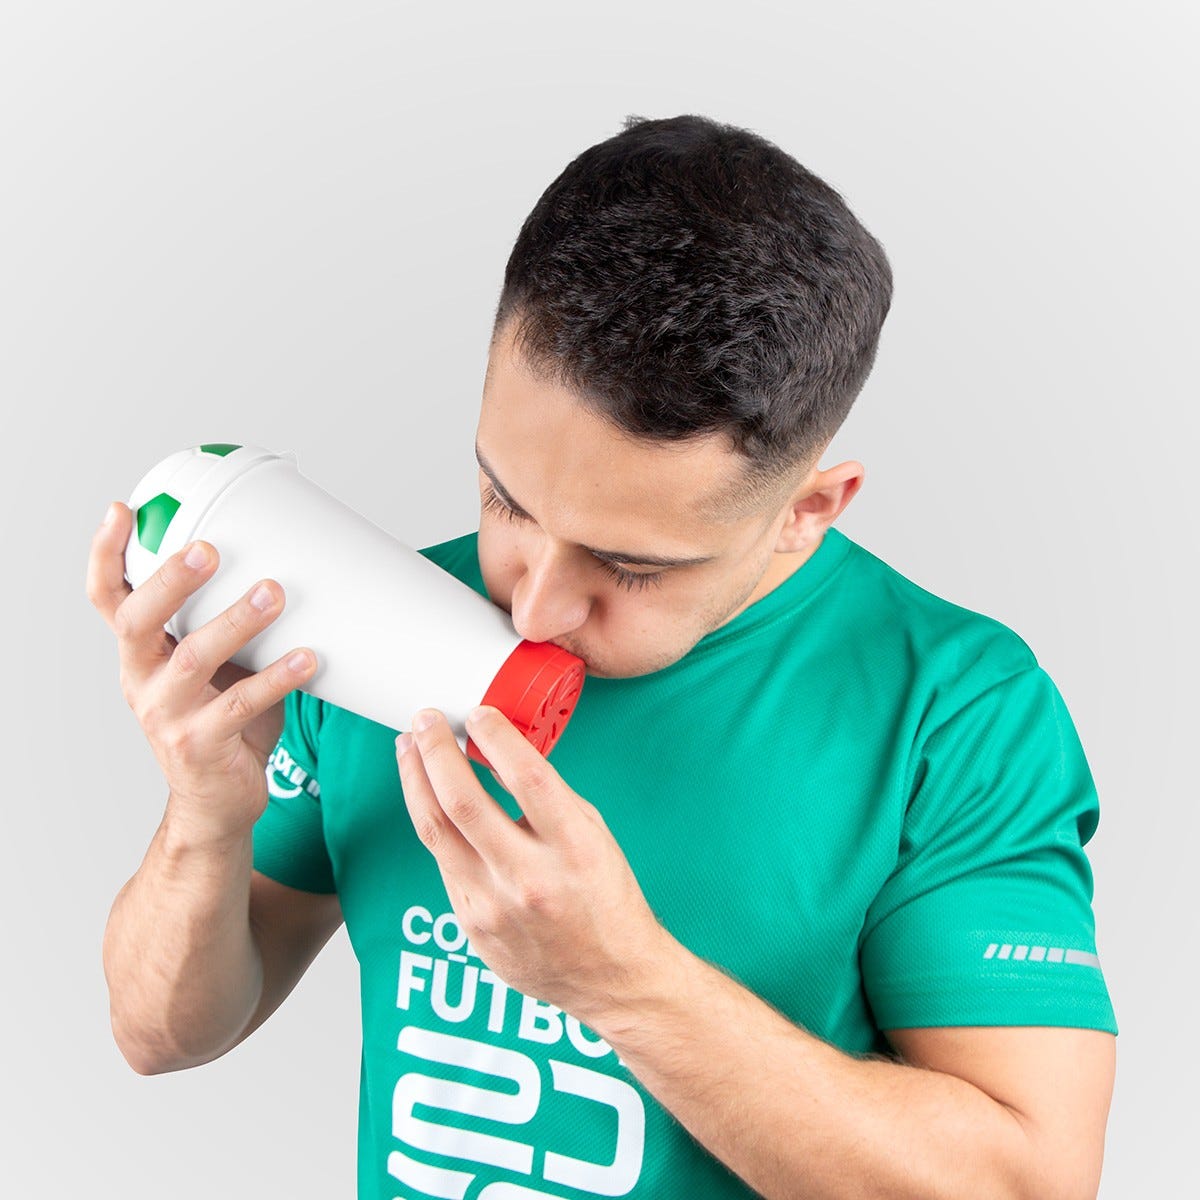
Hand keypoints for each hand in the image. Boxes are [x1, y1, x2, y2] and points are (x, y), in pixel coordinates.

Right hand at [86, 502, 317, 844]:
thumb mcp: (216, 666)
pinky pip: (240, 706)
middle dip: (171, 582)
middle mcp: (141, 681)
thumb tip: (285, 560)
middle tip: (209, 549)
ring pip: (192, 661)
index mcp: (140, 654)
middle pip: (138, 622)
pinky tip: (307, 659)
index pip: (107, 599)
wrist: (217, 801)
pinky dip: (276, 678)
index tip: (122, 512)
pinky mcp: (200, 745)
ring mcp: (166, 716)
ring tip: (272, 593)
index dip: (106, 556)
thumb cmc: (222, 721)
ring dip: (234, 623)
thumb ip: (230, 623)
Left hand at [396, 706, 668, 1026]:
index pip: (527, 778)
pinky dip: (436, 825)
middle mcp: (530, 878)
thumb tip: (499, 753)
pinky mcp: (471, 926)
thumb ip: (548, 797)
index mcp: (574, 847)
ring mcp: (495, 907)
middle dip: (435, 752)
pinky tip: (431, 801)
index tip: (478, 712)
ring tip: (409, 750)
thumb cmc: (607, 899)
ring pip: (435, 832)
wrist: (610, 978)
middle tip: (425, 720)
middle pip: (462, 802)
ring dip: (415, 782)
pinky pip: (444, 865)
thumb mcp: (593, 835)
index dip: (496, 737)